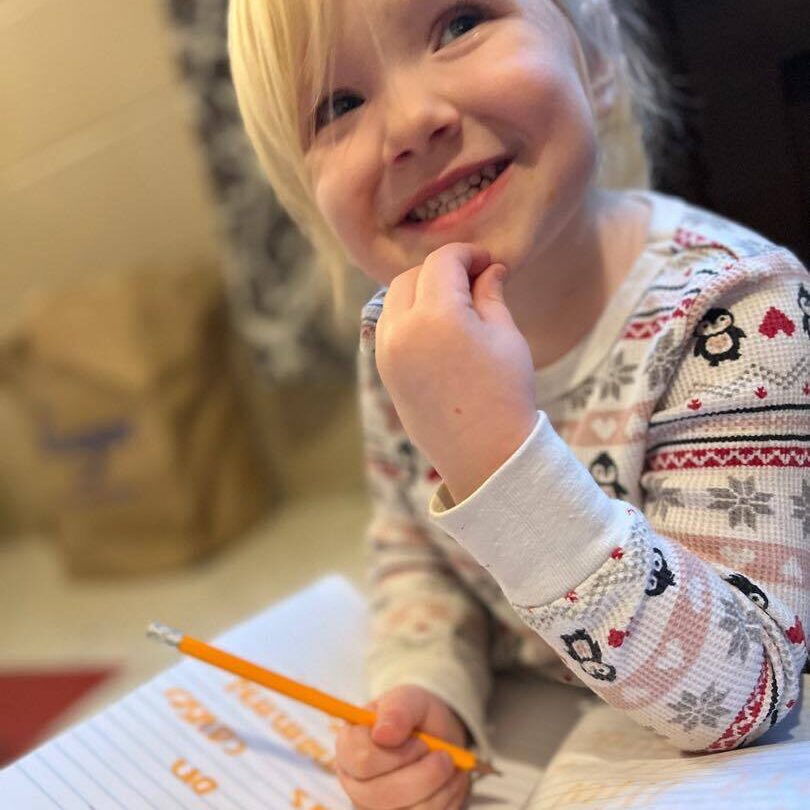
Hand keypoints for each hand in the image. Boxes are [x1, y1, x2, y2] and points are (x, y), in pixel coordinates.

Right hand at [335, 685, 470, 808]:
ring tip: (450, 766)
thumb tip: (382, 733)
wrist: (436, 737)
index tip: (421, 740)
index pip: (362, 761)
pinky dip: (447, 800)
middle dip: (425, 774)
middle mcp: (354, 783)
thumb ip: (397, 710)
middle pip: (382, 795)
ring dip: (440, 788)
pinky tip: (450, 783)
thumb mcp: (410, 699)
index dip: (398, 752)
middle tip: (445, 754)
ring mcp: (373, 808)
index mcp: (348, 747)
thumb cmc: (414, 716)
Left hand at [375, 243, 535, 502]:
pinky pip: (388, 326)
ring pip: (393, 299)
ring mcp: (387, 352)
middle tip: (473, 280)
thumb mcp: (505, 336)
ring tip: (454, 303)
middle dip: (441, 269)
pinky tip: (437, 326)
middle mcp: (402, 330)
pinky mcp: (384, 371)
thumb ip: (490, 294)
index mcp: (436, 316)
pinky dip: (407, 315)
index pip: (443, 262)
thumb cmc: (505, 392)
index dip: (467, 254)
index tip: (488, 262)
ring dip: (420, 289)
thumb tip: (488, 269)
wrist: (485, 454)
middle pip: (412, 276)